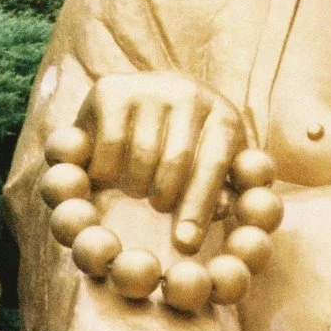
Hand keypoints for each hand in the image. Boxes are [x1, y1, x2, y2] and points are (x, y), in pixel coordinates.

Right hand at [76, 72, 248, 233]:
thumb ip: (221, 195)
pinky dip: (106, 172)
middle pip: (177, 161)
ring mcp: (150, 87)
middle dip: (164, 197)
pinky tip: (109, 174)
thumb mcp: (212, 168)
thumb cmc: (188, 147)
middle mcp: (189, 92)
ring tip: (137, 187)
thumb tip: (214, 215)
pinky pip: (109, 146)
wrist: (149, 99)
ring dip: (135, 185)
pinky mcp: (111, 89)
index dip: (199, 207)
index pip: (214, 164)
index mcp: (224, 115)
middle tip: (158, 207)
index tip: (186, 243)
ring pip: (141, 156)